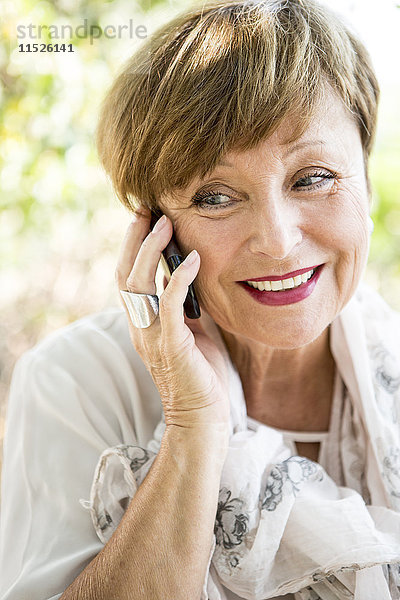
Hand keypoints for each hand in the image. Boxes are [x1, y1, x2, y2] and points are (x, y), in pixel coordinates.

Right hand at [115, 208, 230, 430]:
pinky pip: (169, 306)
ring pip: (137, 285)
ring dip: (150, 250)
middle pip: (124, 274)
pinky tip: (193, 259)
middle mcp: (140, 327)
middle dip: (134, 239)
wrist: (202, 418)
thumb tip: (185, 276)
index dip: (133, 246)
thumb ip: (182, 306)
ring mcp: (152, 337)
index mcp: (143, 323)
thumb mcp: (189, 332)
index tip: (145, 218)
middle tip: (146, 209)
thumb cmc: (199, 374)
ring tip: (164, 222)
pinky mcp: (171, 346)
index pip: (128, 277)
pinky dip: (178, 279)